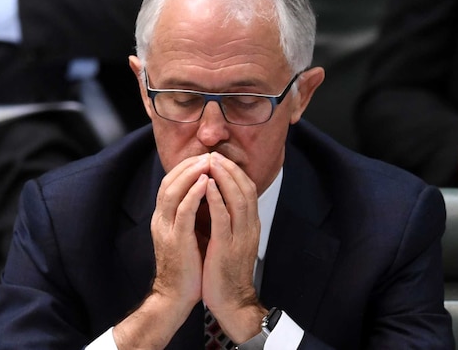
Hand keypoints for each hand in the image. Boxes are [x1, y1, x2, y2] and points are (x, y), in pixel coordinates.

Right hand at [149, 153, 212, 310]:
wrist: (176, 296)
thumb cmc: (186, 267)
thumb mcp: (185, 235)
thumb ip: (190, 216)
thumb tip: (205, 196)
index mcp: (163, 218)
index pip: (170, 183)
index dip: (185, 168)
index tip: (203, 158)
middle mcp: (161, 220)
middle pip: (169, 182)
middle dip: (188, 166)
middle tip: (207, 155)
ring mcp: (166, 229)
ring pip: (173, 192)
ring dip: (190, 174)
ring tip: (207, 162)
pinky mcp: (176, 240)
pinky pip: (183, 211)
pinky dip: (193, 194)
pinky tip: (205, 183)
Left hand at [202, 152, 264, 342]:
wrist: (232, 301)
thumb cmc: (227, 272)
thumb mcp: (233, 242)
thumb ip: (230, 222)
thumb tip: (220, 201)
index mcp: (250, 225)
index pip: (248, 190)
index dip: (235, 172)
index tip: (220, 159)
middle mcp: (249, 227)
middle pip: (245, 189)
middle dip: (230, 169)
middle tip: (215, 155)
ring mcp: (240, 237)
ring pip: (237, 198)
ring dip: (224, 178)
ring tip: (211, 163)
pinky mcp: (227, 247)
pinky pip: (223, 217)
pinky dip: (216, 198)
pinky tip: (206, 186)